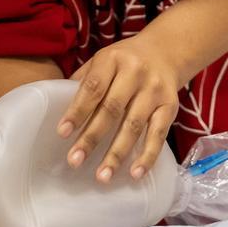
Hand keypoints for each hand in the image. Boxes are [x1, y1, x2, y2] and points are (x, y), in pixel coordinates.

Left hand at [59, 31, 186, 183]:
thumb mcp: (103, 60)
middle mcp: (135, 73)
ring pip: (134, 126)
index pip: (93, 87)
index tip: (63, 133)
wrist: (166, 50)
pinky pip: (159, 135)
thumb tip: (56, 108)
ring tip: (102, 176)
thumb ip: (84, 81)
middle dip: (92, 138)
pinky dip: (147, 156)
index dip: (77, 111)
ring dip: (117, 154)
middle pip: (111, 109)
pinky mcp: (170, 106)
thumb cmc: (125, 60)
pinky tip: (135, 173)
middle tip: (75, 161)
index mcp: (112, 59)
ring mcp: (154, 90)